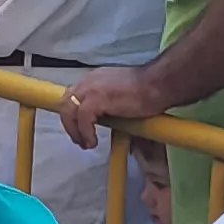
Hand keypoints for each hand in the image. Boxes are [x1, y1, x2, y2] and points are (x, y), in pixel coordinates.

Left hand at [58, 64, 172, 149]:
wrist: (157, 84)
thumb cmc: (146, 91)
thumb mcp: (118, 94)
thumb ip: (105, 103)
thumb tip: (103, 119)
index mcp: (92, 79)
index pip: (72, 96)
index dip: (72, 115)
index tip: (78, 130)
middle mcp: (87, 81)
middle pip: (65, 104)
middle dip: (69, 125)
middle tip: (79, 140)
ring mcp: (90, 88)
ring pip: (69, 111)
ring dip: (75, 131)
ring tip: (86, 144)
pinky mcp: (96, 99)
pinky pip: (82, 119)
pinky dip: (84, 132)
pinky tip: (93, 142)